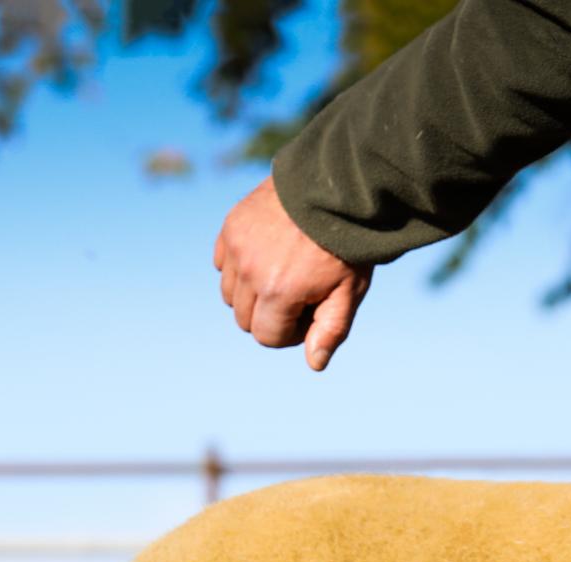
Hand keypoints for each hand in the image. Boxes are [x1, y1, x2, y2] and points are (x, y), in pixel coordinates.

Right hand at [212, 179, 372, 369]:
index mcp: (279, 292)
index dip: (290, 333)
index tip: (310, 313)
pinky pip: (222, 264)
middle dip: (270, 315)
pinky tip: (267, 255)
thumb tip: (314, 364)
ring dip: (252, 293)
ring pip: (230, 293)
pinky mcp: (231, 226)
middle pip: (245, 319)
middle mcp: (250, 270)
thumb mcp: (348, 292)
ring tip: (283, 274)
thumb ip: (330, 330)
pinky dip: (239, 267)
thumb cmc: (345, 246)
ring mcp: (237, 246)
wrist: (334, 189)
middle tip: (299, 293)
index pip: (266, 336)